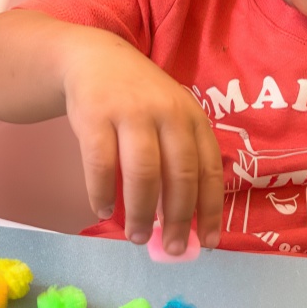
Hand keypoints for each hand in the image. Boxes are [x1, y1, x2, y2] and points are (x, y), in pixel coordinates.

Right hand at [62, 30, 223, 253]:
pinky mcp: (95, 115)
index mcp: (193, 117)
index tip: (209, 242)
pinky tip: (103, 211)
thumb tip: (183, 221)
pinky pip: (101, 164)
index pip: (210, 169)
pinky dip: (102, 193)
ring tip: (138, 237)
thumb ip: (179, 160)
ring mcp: (131, 112)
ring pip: (144, 173)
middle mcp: (168, 113)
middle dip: (179, 218)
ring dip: (143, 212)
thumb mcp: (171, 118)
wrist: (95, 59)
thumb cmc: (140, 100)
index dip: (211, 209)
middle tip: (174, 248)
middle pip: (181, 174)